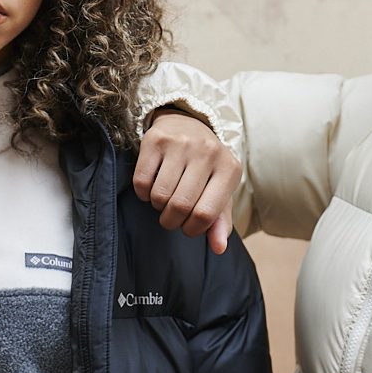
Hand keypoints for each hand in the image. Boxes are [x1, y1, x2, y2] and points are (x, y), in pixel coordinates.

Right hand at [134, 108, 241, 253]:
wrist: (187, 124)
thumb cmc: (205, 168)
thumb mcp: (219, 192)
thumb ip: (220, 222)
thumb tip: (218, 248)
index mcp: (229, 169)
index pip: (206, 214)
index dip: (192, 229)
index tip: (188, 227)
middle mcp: (208, 152)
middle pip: (181, 206)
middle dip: (171, 221)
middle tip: (171, 218)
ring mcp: (181, 143)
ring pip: (160, 195)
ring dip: (158, 206)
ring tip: (164, 199)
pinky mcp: (156, 139)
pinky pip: (142, 181)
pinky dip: (143, 193)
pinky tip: (152, 186)